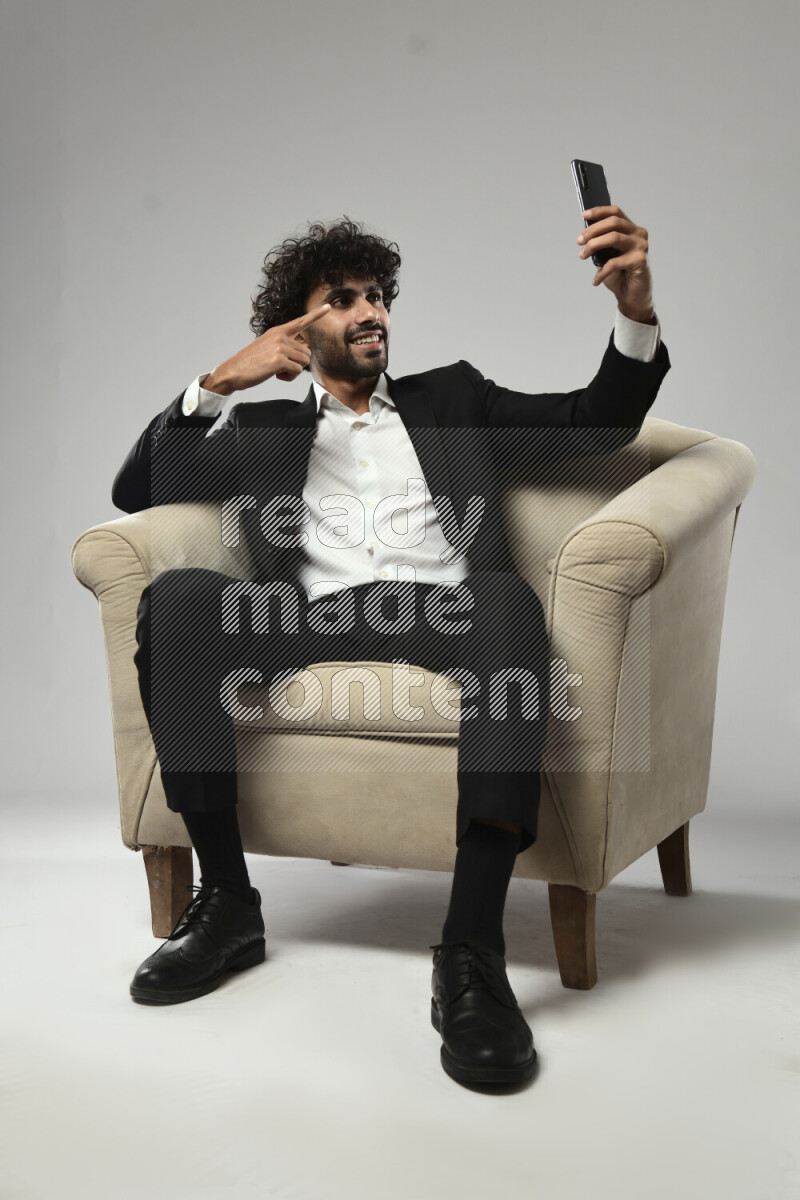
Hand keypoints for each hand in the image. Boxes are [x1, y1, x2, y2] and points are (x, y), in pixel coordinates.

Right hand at [203, 304, 330, 393]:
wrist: (233, 371)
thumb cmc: (250, 362)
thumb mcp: (267, 346)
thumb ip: (284, 345)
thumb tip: (302, 353)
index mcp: (278, 331)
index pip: (301, 321)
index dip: (316, 315)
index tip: (328, 307)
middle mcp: (280, 336)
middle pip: (307, 352)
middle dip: (298, 364)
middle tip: (282, 368)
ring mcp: (280, 347)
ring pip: (303, 362)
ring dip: (294, 371)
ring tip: (278, 371)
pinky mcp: (279, 360)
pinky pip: (297, 371)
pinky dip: (290, 377)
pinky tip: (277, 375)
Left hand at [577, 206, 654, 322]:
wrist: (632, 297)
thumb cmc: (619, 275)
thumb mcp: (607, 256)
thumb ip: (601, 243)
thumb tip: (585, 235)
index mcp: (631, 229)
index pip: (616, 212)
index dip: (599, 211)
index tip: (584, 215)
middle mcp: (639, 234)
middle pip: (613, 222)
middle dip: (592, 230)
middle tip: (579, 241)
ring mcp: (641, 246)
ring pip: (614, 237)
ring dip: (593, 246)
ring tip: (582, 255)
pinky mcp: (640, 261)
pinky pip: (615, 262)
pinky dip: (601, 272)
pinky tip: (595, 280)